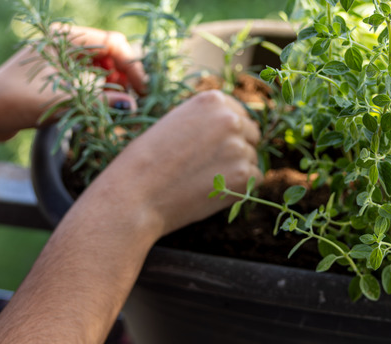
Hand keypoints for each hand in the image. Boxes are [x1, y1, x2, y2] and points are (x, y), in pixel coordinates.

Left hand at [0, 25, 145, 143]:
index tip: (142, 90)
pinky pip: (93, 79)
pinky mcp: (61, 77)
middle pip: (111, 54)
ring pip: (104, 68)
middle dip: (127, 76)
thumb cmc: (17, 101)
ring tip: (124, 107)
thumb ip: (100, 100)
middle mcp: (65, 43)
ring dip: (117, 86)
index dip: (132, 65)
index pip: (113, 42)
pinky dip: (104, 92)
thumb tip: (132, 105)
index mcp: (64, 37)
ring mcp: (63, 60)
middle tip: (137, 101)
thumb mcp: (63, 99)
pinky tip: (109, 108)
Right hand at [80, 90, 262, 238]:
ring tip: (203, 179)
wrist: (134, 195)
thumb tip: (235, 128)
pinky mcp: (244, 176)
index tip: (211, 147)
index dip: (227, 133)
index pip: (239, 113)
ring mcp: (240, 147)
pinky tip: (213, 189)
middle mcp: (230, 119)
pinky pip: (255, 179)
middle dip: (236, 148)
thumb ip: (205, 121)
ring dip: (236, 169)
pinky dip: (241, 187)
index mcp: (213, 100)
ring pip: (251, 158)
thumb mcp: (175, 123)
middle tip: (208, 166)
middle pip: (251, 134)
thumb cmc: (145, 161)